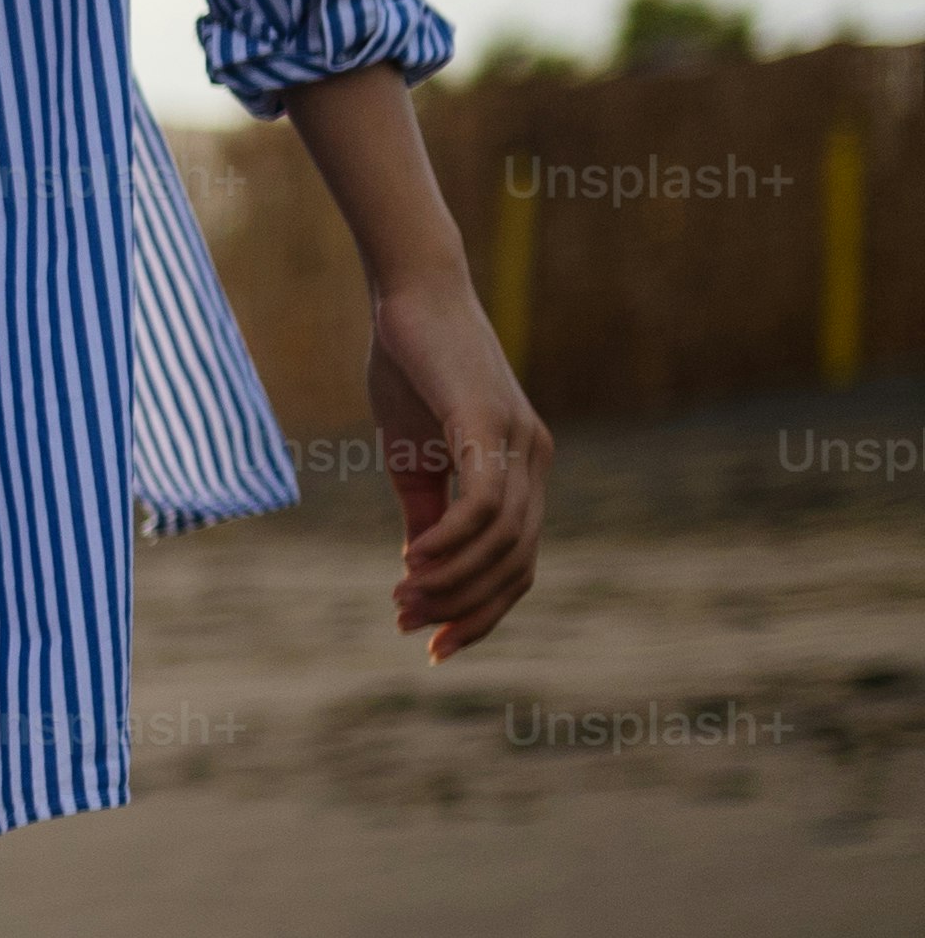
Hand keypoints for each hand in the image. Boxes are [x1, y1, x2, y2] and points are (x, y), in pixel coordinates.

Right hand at [365, 276, 547, 658]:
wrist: (411, 294)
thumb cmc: (411, 368)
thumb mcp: (412, 454)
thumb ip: (424, 509)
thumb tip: (421, 567)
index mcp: (522, 470)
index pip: (517, 563)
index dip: (480, 611)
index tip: (432, 644)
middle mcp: (535, 460)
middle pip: (515, 564)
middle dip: (464, 608)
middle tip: (407, 625)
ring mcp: (518, 442)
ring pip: (501, 541)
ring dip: (450, 581)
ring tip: (403, 597)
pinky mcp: (488, 423)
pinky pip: (480, 504)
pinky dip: (449, 543)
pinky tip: (413, 561)